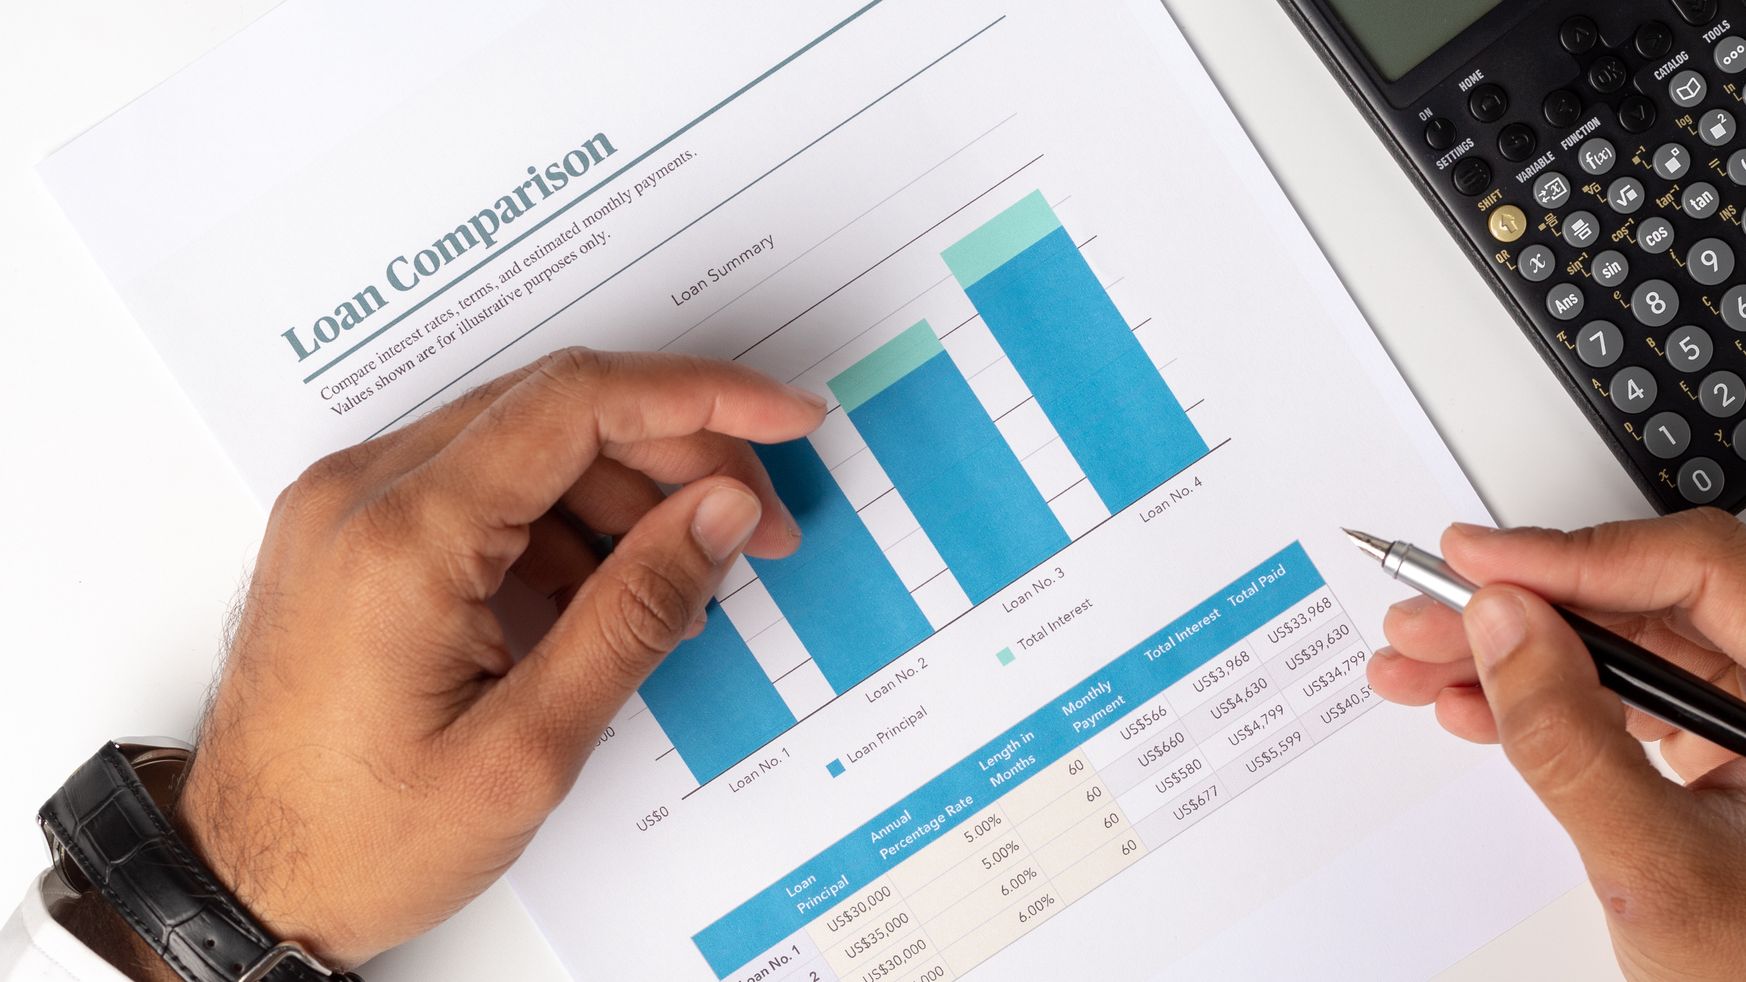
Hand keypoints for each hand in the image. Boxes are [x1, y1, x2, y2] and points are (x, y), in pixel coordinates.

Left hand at [159, 349, 824, 969]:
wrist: (236, 880)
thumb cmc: (362, 838)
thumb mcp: (530, 747)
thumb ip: (636, 613)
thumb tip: (723, 510)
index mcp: (404, 534)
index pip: (580, 403)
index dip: (704, 396)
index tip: (787, 416)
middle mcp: (364, 491)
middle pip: (560, 411)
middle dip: (680, 453)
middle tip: (758, 523)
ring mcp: (351, 505)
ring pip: (526, 444)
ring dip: (624, 492)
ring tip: (685, 583)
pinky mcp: (354, 531)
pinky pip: (483, 486)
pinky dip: (561, 522)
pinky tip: (603, 595)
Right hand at [1371, 512, 1745, 980]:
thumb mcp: (1659, 863)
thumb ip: (1572, 742)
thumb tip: (1504, 627)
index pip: (1697, 569)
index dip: (1574, 556)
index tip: (1477, 562)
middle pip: (1642, 602)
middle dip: (1518, 608)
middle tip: (1427, 619)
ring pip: (1617, 647)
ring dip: (1507, 653)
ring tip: (1419, 664)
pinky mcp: (1714, 754)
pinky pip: (1614, 697)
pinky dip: (1536, 699)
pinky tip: (1470, 706)